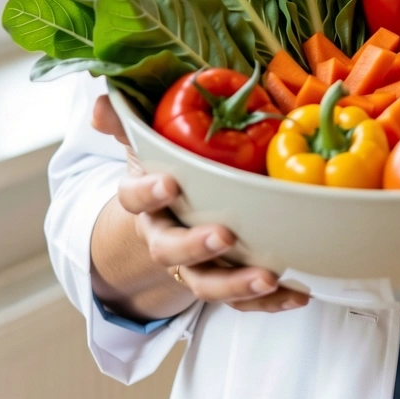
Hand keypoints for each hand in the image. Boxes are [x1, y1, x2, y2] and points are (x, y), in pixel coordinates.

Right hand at [91, 94, 308, 317]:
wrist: (166, 228)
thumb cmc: (166, 175)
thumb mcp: (147, 146)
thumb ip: (128, 123)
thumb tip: (101, 97)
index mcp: (145, 203)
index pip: (134, 199)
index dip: (148, 192)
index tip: (169, 183)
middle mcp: (164, 239)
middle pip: (170, 250)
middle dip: (196, 245)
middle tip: (224, 235)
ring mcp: (193, 266)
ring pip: (207, 284)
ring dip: (236, 284)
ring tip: (268, 277)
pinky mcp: (223, 285)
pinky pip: (243, 301)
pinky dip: (270, 301)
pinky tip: (298, 294)